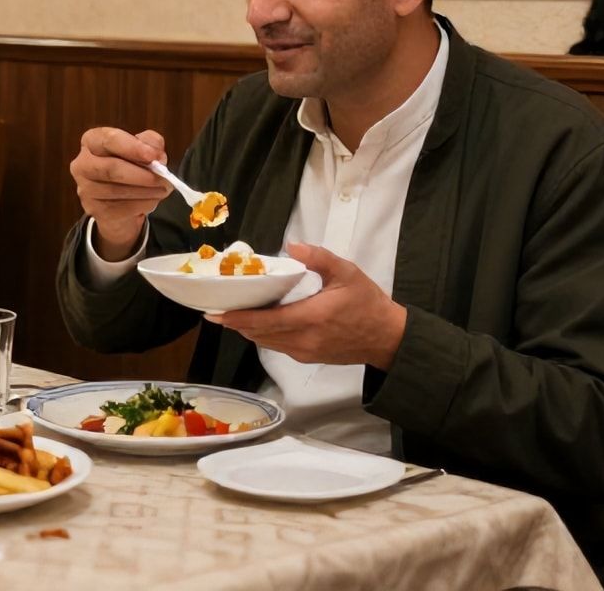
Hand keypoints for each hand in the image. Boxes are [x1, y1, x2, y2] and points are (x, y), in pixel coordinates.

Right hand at [69, 127, 171, 258]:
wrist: (118, 200)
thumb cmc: (130, 166)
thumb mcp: (142, 148)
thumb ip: (151, 143)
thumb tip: (157, 155)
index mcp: (92, 141)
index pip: (108, 140)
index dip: (132, 148)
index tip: (153, 156)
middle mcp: (82, 164)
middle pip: (111, 169)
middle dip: (142, 174)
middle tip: (164, 177)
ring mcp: (85, 189)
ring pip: (118, 190)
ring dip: (147, 190)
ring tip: (163, 188)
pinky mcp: (94, 210)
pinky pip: (122, 208)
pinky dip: (144, 204)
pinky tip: (153, 199)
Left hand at [207, 243, 407, 369]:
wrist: (387, 338)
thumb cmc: (367, 303)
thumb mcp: (347, 273)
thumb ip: (319, 258)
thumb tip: (292, 245)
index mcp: (310, 318)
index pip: (265, 321)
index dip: (238, 318)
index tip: (215, 313)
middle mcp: (303, 340)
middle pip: (259, 334)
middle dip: (236, 323)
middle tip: (216, 310)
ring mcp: (305, 352)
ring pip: (266, 342)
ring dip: (248, 330)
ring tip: (232, 315)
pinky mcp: (308, 357)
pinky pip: (278, 346)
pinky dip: (264, 335)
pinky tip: (258, 323)